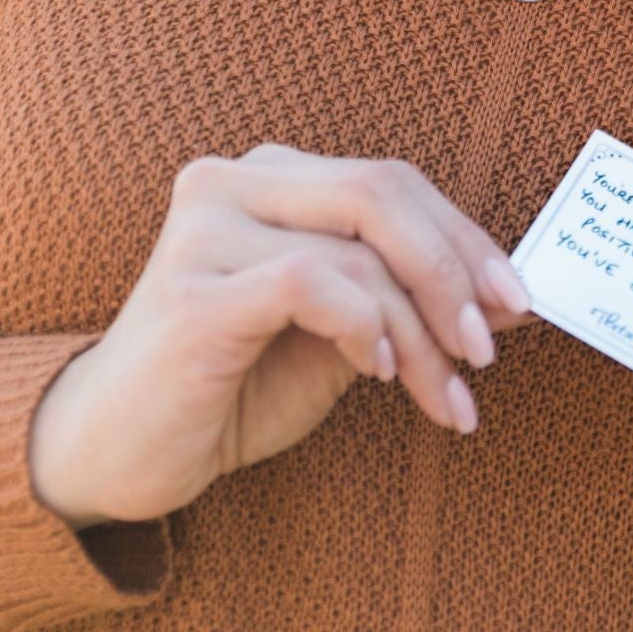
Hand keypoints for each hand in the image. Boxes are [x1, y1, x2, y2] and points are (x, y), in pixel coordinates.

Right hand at [29, 144, 537, 528]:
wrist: (115, 455)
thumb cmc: (232, 387)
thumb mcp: (340, 336)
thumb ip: (405, 300)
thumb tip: (506, 299)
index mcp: (271, 176)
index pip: (391, 182)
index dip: (464, 237)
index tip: (517, 302)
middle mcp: (232, 181)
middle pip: (382, 193)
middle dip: (454, 272)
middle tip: (491, 347)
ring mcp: (204, 228)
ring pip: (358, 252)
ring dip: (421, 333)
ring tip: (447, 398)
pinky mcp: (190, 290)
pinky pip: (310, 283)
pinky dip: (363, 325)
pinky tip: (376, 374)